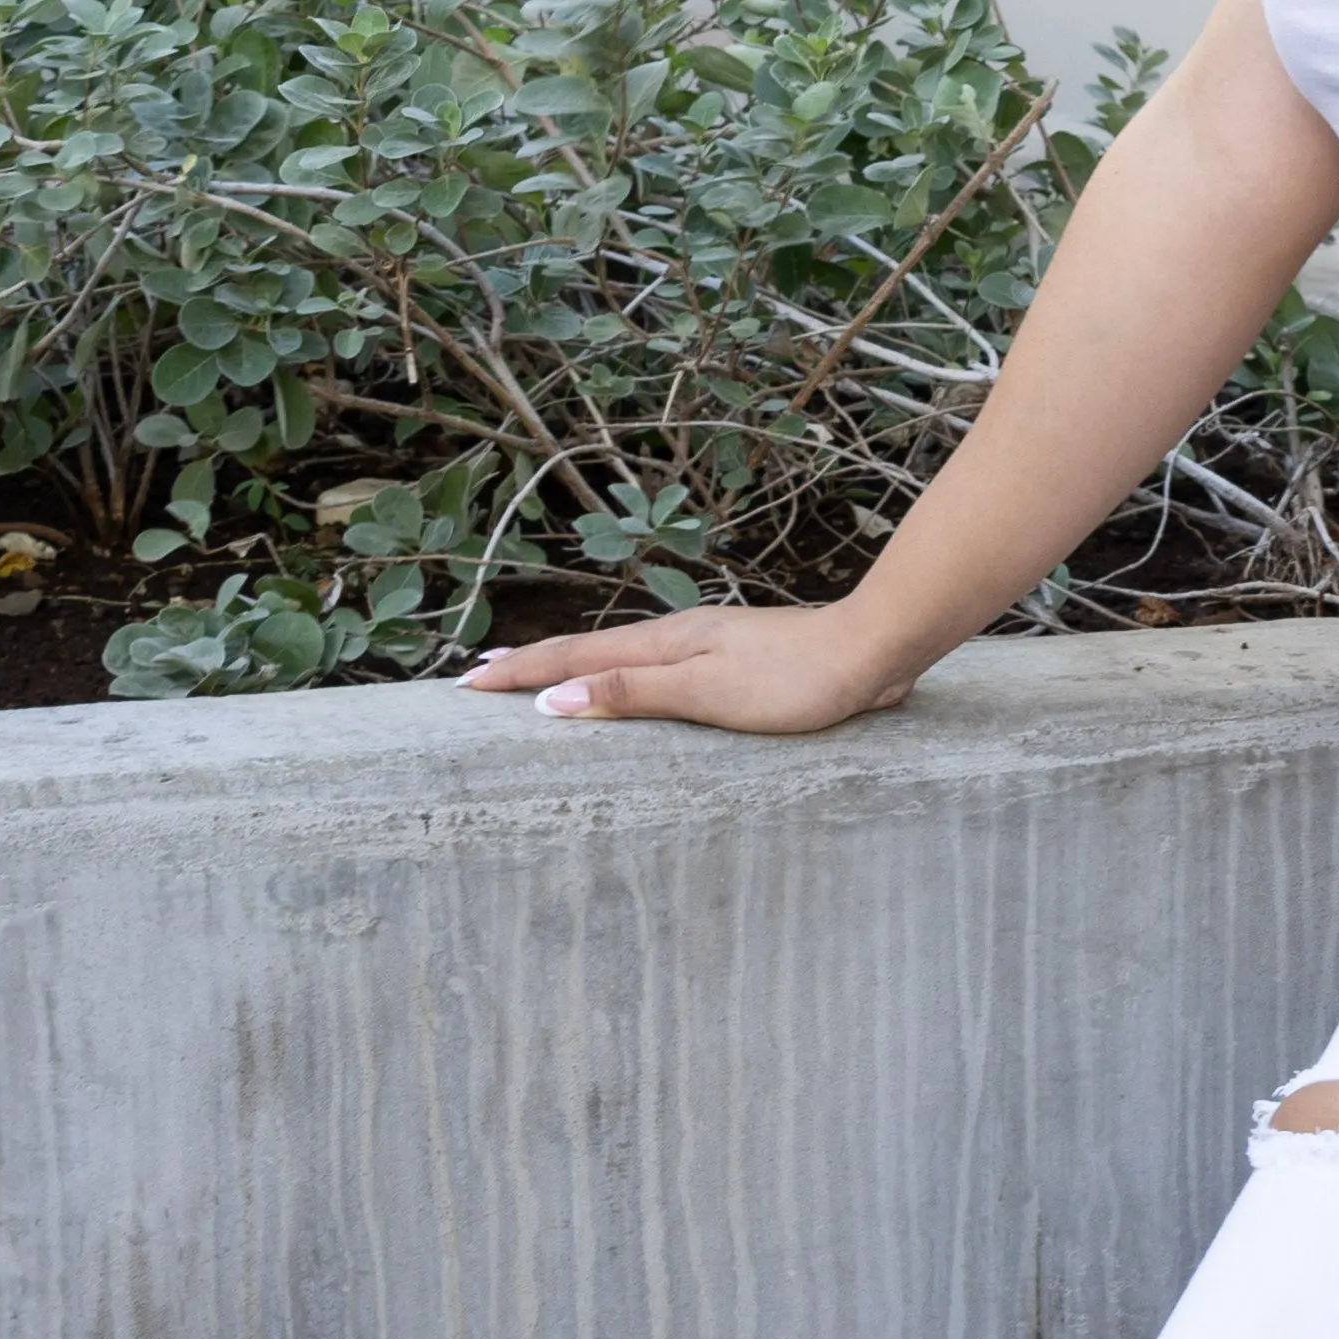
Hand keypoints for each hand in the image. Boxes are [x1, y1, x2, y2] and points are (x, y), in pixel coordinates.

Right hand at [455, 602, 909, 730]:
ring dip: (574, 667)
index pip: (573, 659)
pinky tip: (631, 686)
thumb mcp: (707, 693)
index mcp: (663, 644)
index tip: (467, 683)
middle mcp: (677, 639)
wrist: (870, 649)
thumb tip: (553, 700)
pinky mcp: (733, 665)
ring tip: (540, 677)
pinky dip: (619, 677)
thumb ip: (633, 695)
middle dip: (534, 664)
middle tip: (484, 674)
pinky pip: (654, 671)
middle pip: (590, 651)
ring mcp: (706, 648)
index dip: (520, 672)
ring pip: (621, 657)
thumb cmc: (795, 677)